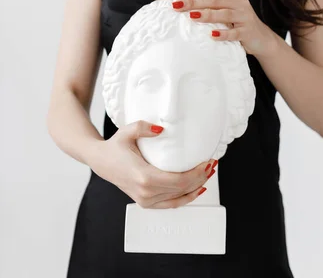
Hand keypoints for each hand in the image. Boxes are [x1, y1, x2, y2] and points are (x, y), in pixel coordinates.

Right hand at [91, 120, 216, 208]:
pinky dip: (186, 198)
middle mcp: (145, 193)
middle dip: (200, 177)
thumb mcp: (127, 131)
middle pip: (182, 189)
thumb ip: (144, 127)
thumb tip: (162, 129)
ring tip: (208, 173)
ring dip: (196, 186)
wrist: (101, 161)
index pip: (178, 180)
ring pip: (178, 198)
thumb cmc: (115, 146)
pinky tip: (197, 189)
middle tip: (212, 164)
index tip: (207, 161)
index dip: (196, 173)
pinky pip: (171, 204)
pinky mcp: (146, 202)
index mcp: (143, 177)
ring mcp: (145, 200)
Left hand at [172, 0, 275, 56]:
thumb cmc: (240, 19)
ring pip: (225, 14)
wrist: (262, 38)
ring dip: (207, 15)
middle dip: (195, 1)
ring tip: (192, 16)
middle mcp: (240, 2)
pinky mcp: (247, 32)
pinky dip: (223, 34)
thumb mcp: (230, 2)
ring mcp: (245, 17)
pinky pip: (235, 33)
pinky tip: (212, 35)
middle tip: (177, 5)